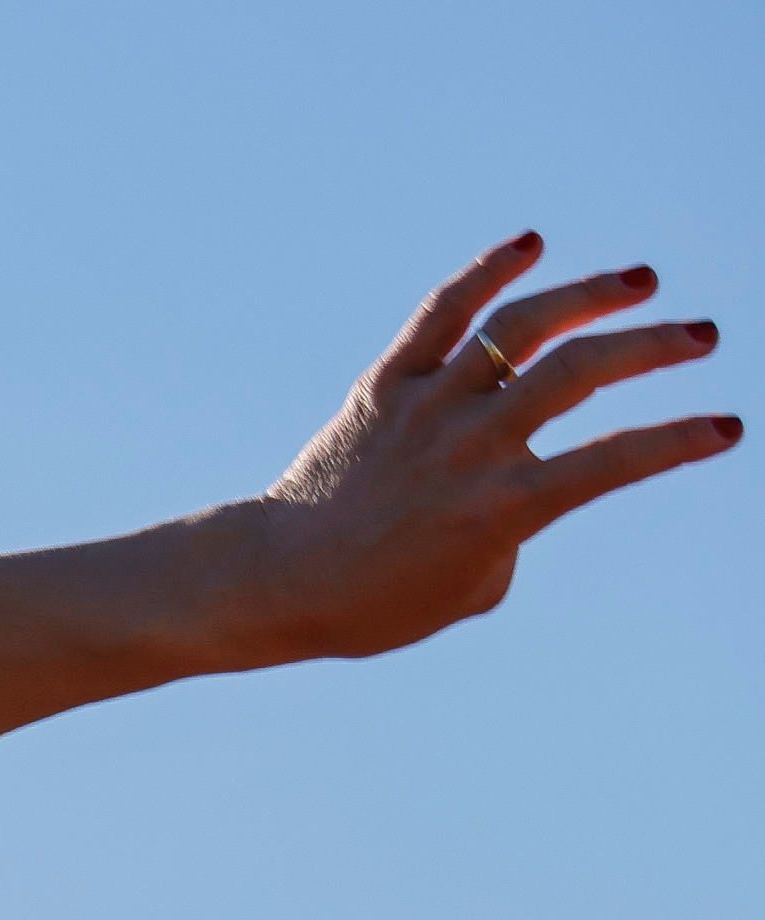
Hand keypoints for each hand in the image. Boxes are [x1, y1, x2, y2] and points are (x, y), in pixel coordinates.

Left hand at [242, 233, 733, 661]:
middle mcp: (470, 445)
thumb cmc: (375, 601)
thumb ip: (515, 533)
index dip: (678, 441)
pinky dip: (486, 272)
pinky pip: (440, 313)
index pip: (614, 461)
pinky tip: (531, 242)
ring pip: (520, 328)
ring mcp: (427, 407)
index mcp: (503, 506)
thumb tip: (524, 476)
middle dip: (654, 348)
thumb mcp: (470, 588)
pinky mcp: (383, 385)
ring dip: (590, 295)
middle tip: (702, 335)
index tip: (726, 427)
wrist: (275, 579)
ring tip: (641, 281)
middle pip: (579, 373)